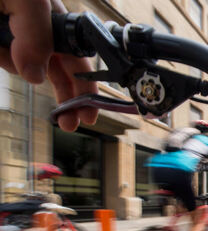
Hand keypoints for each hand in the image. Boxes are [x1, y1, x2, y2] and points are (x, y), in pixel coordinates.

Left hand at [0, 0, 97, 130]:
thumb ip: (36, 33)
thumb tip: (35, 74)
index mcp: (52, 18)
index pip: (78, 57)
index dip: (85, 86)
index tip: (87, 111)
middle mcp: (36, 29)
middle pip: (58, 70)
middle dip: (66, 97)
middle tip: (69, 123)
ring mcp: (13, 38)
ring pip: (17, 65)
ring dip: (4, 59)